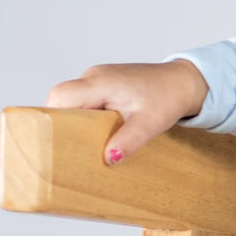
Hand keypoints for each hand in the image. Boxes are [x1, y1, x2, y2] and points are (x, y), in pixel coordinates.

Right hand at [45, 60, 209, 165]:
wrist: (183, 82)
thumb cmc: (168, 98)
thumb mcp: (150, 123)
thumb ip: (129, 141)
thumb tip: (109, 159)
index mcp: (99, 82)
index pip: (60, 96)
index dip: (52, 118)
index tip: (58, 140)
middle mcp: (93, 76)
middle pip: (60, 99)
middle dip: (62, 123)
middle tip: (72, 148)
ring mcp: (97, 78)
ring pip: (72, 100)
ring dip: (76, 120)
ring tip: (87, 142)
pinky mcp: (103, 83)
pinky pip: (84, 99)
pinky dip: (86, 115)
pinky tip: (98, 131)